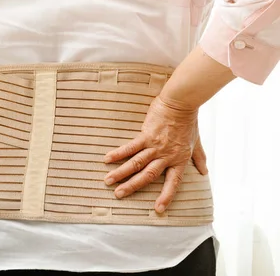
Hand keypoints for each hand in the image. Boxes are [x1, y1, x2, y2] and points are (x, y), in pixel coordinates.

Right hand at [103, 95, 206, 212]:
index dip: (166, 197)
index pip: (173, 183)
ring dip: (121, 173)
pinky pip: (130, 147)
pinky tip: (107, 159)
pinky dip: (118, 153)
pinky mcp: (146, 135)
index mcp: (179, 160)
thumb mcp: (196, 142)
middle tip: (119, 195)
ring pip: (136, 163)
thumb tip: (205, 172)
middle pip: (147, 176)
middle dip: (132, 186)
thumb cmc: (189, 121)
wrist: (181, 103)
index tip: (158, 210)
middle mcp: (166, 156)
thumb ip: (199, 158)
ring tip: (108, 181)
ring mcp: (155, 146)